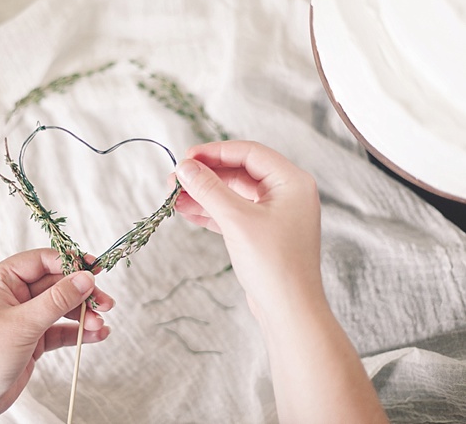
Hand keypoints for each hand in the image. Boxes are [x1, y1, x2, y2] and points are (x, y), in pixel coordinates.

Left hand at [0, 251, 111, 423]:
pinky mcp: (32, 339)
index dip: (69, 263)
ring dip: (81, 314)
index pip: (42, 260)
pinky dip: (77, 332)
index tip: (94, 270)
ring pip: (60, 307)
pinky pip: (59, 329)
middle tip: (104, 301)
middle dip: (81, 293)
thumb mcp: (23, 324)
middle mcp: (13, 294)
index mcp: (2, 279)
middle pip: (55, 283)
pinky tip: (97, 335)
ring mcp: (23, 317)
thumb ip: (56, 300)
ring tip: (100, 323)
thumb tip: (85, 278)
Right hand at [173, 143, 323, 327]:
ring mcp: (276, 215)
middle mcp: (287, 194)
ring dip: (205, 194)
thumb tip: (185, 166)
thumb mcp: (237, 221)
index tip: (187, 157)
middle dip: (206, 176)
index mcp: (291, 181)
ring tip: (174, 196)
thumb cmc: (274, 265)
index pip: (249, 152)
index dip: (215, 152)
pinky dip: (212, 212)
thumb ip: (209, 189)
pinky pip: (235, 213)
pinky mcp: (265, 234)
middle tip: (175, 179)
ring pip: (234, 194)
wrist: (291, 315)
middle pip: (240, 172)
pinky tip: (188, 211)